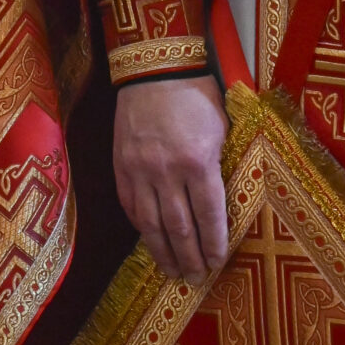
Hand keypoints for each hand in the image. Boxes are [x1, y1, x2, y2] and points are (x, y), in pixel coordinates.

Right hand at [112, 75, 228, 283]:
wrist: (155, 68)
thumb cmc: (196, 93)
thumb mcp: (221, 125)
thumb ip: (219, 163)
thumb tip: (223, 198)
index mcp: (198, 161)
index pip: (209, 216)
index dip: (214, 244)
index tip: (218, 262)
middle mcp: (168, 172)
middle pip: (180, 228)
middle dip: (190, 257)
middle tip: (197, 277)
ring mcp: (141, 171)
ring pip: (152, 226)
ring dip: (164, 253)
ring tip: (173, 271)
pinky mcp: (122, 167)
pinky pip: (131, 207)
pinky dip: (141, 228)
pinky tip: (150, 239)